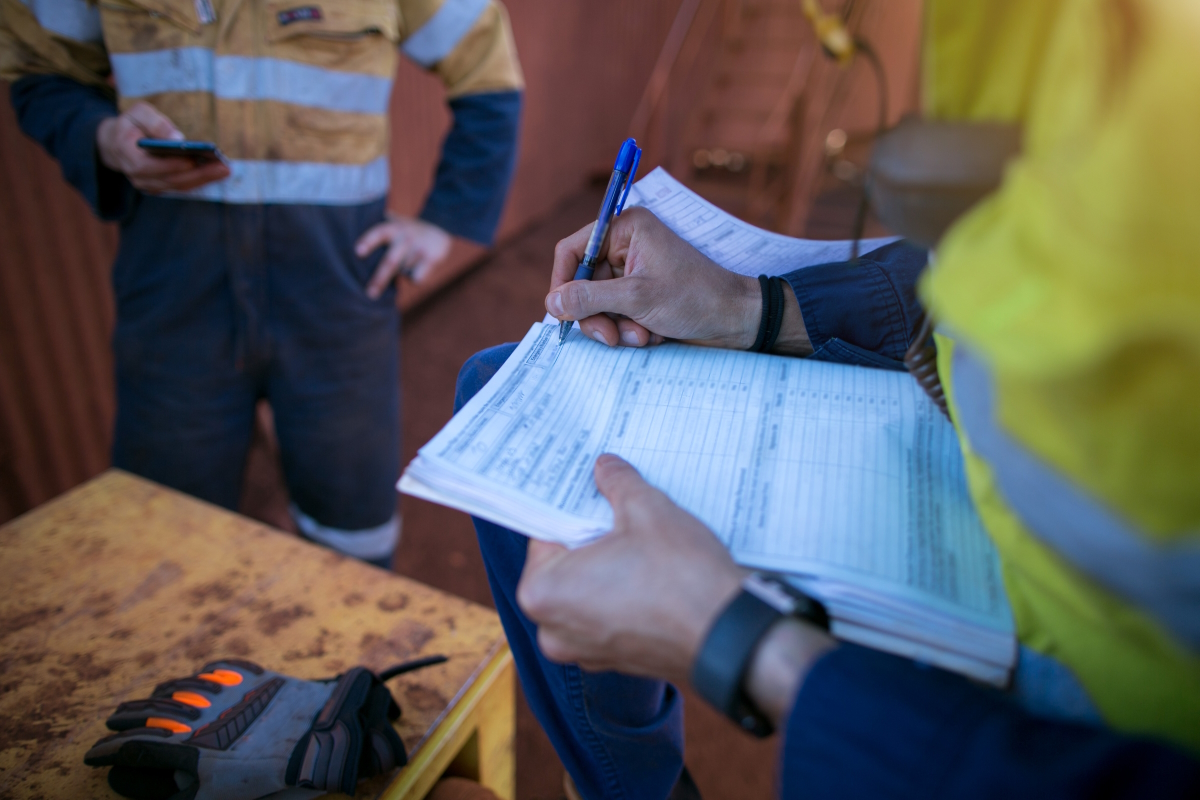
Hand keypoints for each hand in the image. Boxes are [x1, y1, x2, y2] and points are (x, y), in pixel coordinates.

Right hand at [95, 102, 229, 192]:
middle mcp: (136, 176)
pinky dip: (199, 180)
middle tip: (223, 166)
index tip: (191, 159)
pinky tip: (216, 172)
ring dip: (203, 179)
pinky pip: (182, 186)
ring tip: (224, 169)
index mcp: (125, 154)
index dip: (169, 165)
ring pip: (178, 186)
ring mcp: (148, 184)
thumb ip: (155, 123)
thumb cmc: (132, 124)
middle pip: (169, 180)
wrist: (119, 142)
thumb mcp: (139, 113)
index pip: (146, 167)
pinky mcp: (160, 187)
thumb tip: (178, 138)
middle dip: (197, 174)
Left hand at [355, 213, 451, 297]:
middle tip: (370, 295)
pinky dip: (415, 278)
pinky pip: (417, 278)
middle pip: (391, 262)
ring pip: (404, 272)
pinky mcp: (432, 259)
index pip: (378, 233)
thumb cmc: (407, 229)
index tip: (358, 252)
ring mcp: (419, 248)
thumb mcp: (393, 223)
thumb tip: (345, 242)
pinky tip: (418, 267)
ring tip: (407, 261)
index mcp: (392, 228)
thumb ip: (377, 231)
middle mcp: (405, 237)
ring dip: (402, 272)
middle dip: (380, 280)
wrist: (440, 225)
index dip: (368, 242)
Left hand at [518, 454, 836, 728]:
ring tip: (643, 541)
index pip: (546, 532)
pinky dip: (623, 593)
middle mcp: (553, 629)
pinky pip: (608, 615)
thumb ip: (618, 483)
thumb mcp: (648, 511)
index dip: (573, 507)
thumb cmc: (683, 581)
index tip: (592, 492)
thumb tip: (606, 469)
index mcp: (543, 591)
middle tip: (621, 513)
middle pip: (566, 564)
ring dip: (610, 565)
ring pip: (588, 591)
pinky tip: (653, 573)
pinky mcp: (615, 660)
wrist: (730, 637)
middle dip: (592, 537)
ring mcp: (584, 651)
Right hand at [546, 208, 760, 348]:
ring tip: (643, 336)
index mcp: (626, 229)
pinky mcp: (641, 297)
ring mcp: (633, 274)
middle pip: (583, 284)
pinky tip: (653, 334)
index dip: (562, 282)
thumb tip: (551, 304)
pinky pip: (616, 316)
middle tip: (609, 336)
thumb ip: (590, 298)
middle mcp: (626, 247)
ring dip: (616, 327)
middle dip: (596, 315)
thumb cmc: (696, 298)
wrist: (737, 320)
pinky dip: (630, 330)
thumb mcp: (638, 298)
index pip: (573, 250)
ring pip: (598, 305)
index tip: (561, 313)